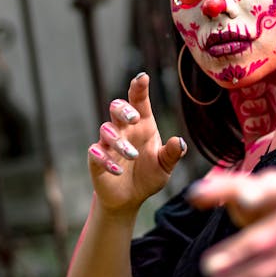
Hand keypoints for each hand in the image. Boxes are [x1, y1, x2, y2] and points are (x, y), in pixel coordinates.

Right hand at [88, 73, 185, 212]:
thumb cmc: (148, 175)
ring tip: (133, 155)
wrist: (130, 199)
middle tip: (134, 118)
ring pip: (106, 129)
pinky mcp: (96, 159)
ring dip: (119, 141)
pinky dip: (105, 159)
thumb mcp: (164, 166)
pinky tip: (117, 170)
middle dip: (123, 109)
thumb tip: (180, 142)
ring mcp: (108, 143)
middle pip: (117, 107)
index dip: (139, 88)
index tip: (142, 77)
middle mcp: (124, 129)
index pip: (139, 101)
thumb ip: (172, 154)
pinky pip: (95, 152)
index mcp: (142, 125)